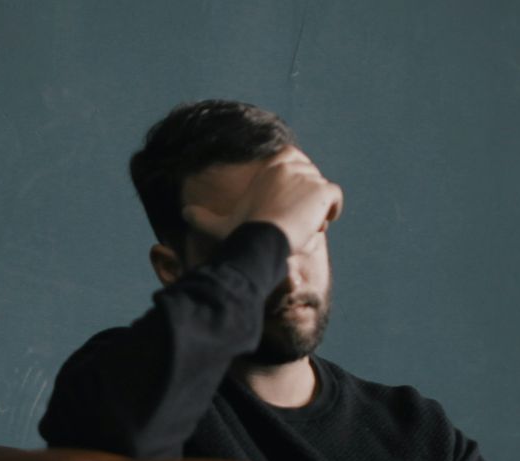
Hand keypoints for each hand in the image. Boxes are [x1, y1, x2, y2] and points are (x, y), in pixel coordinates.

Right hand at [181, 145, 343, 253]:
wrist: (261, 239)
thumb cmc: (241, 232)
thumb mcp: (220, 224)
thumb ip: (202, 217)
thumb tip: (183, 213)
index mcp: (271, 166)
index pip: (294, 162)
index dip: (294, 183)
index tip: (288, 203)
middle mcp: (290, 165)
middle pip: (310, 178)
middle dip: (306, 197)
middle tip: (294, 221)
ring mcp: (308, 176)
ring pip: (321, 191)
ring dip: (316, 209)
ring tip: (303, 228)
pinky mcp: (323, 190)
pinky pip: (335, 198)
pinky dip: (332, 211)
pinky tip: (319, 224)